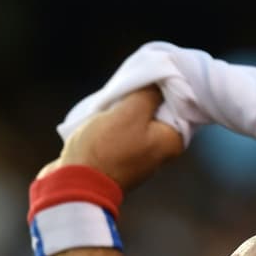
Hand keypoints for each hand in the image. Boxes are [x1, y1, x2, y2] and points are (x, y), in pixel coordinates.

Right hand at [58, 86, 182, 188]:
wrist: (75, 183)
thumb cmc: (106, 148)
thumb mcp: (130, 112)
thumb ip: (149, 94)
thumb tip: (158, 83)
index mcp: (172, 140)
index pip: (180, 103)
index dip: (167, 85)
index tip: (153, 72)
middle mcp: (162, 151)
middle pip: (160, 111)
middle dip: (147, 95)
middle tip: (133, 80)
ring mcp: (141, 156)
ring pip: (140, 120)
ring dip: (130, 107)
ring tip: (118, 94)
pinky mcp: (122, 159)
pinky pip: (125, 132)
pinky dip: (119, 120)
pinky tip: (108, 111)